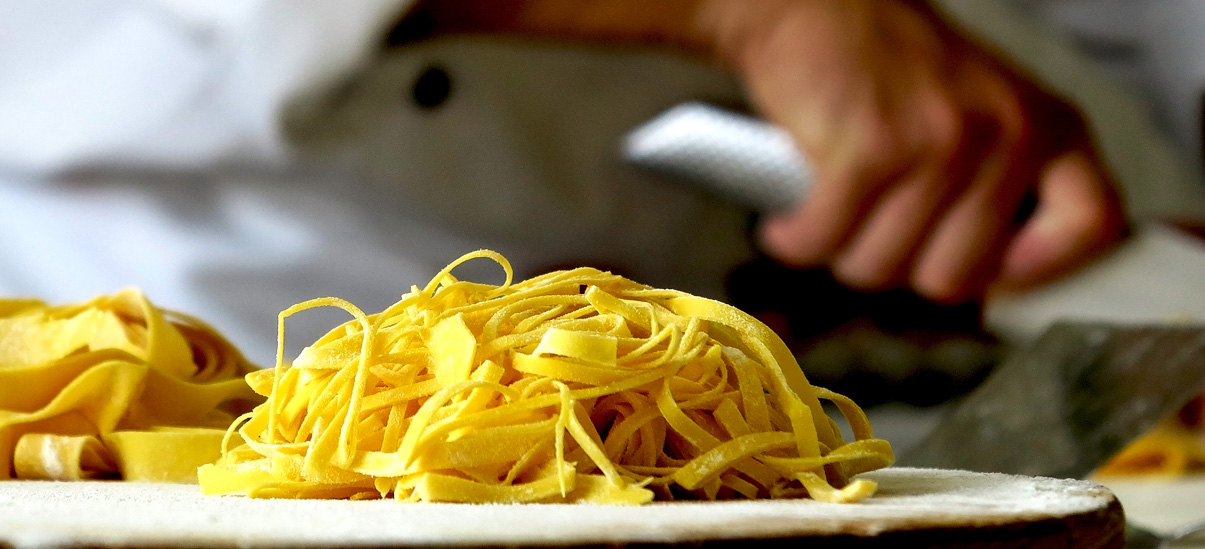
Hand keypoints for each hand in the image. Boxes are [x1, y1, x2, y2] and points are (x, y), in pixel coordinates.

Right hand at [699, 0, 1125, 302]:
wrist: (812, 9)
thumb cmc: (884, 72)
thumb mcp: (977, 119)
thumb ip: (997, 192)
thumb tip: (987, 287)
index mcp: (1047, 126)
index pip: (1092, 226)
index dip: (1032, 269)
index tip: (979, 273)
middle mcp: (1006, 132)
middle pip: (954, 277)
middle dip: (897, 268)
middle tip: (873, 232)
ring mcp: (940, 140)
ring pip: (882, 267)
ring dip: (838, 253)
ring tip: (831, 215)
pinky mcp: (871, 147)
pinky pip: (827, 240)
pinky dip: (796, 240)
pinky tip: (790, 222)